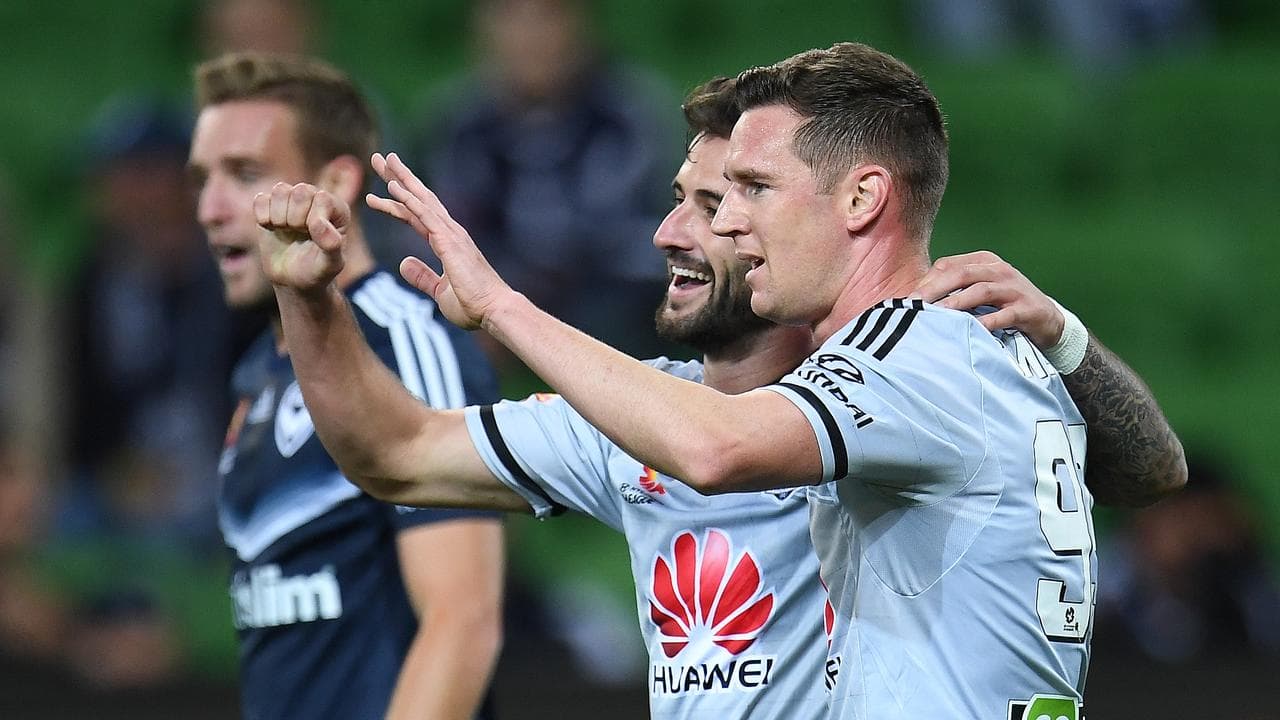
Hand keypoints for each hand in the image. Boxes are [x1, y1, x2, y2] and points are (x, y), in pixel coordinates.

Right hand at [253, 182, 349, 292]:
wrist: (293, 279)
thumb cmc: (316, 270)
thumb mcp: (330, 264)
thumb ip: (331, 244)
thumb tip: (319, 224)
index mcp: (337, 209)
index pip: (322, 198)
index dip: (313, 220)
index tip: (313, 237)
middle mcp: (315, 198)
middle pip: (300, 191)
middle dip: (296, 218)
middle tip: (299, 234)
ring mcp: (292, 199)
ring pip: (280, 190)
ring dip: (279, 216)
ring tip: (286, 231)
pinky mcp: (270, 205)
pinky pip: (261, 199)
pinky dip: (263, 216)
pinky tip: (272, 229)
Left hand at [366, 152, 512, 330]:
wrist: (493, 310)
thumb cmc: (473, 304)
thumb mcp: (440, 291)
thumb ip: (422, 276)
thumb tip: (403, 263)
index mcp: (447, 242)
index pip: (417, 216)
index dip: (398, 202)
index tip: (379, 192)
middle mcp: (449, 232)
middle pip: (419, 198)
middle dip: (399, 177)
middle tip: (380, 158)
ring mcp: (451, 234)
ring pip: (420, 199)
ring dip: (400, 179)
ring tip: (382, 160)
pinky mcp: (449, 241)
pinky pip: (424, 215)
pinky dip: (408, 199)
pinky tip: (393, 187)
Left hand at [913, 250, 1063, 348]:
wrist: (1048, 320)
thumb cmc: (1005, 306)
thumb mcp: (980, 292)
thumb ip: (954, 292)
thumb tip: (916, 303)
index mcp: (984, 262)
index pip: (949, 265)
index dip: (927, 281)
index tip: (908, 298)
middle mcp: (999, 270)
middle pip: (961, 274)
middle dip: (935, 289)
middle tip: (915, 304)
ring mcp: (1014, 288)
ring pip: (981, 290)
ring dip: (957, 302)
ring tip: (937, 315)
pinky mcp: (1027, 308)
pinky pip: (1004, 314)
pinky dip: (987, 321)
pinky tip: (971, 329)